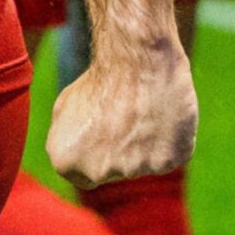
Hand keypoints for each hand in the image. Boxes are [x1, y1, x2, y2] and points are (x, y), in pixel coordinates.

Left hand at [47, 34, 196, 186]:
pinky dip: (169, 138)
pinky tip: (162, 114)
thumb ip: (67, 141)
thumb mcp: (65, 109)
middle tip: (125, 115)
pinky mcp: (169, 160)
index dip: (97, 149)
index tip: (104, 127)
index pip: (85, 175)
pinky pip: (170, 155)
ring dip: (146, 143)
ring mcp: (135, 169)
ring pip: (144, 164)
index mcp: (66, 164)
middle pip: (115, 171)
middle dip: (120, 149)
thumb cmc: (100, 81)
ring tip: (143, 110)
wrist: (137, 59)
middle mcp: (98, 172)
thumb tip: (75, 156)